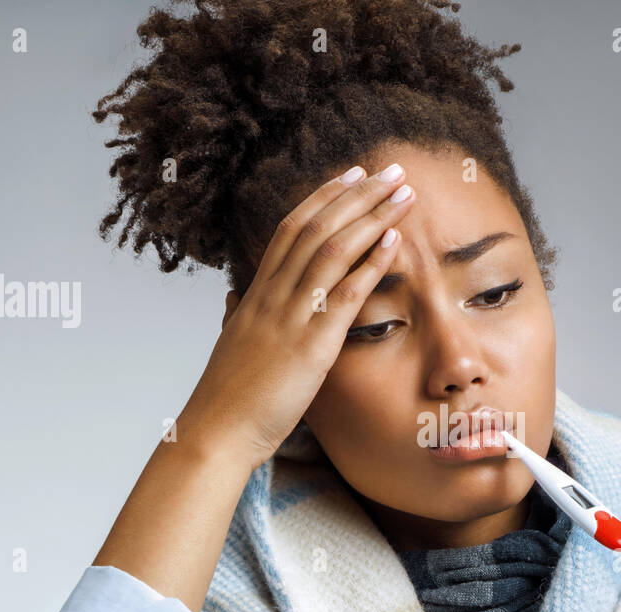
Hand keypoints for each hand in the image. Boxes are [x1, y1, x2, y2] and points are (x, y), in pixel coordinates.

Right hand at [180, 162, 414, 466]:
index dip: (323, 198)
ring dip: (372, 216)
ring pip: (332, 249)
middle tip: (390, 170)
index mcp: (256, 294)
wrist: (216, 432)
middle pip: (316, 227)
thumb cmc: (227, 398)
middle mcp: (272, 296)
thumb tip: (234, 297)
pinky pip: (343, 293)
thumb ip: (236, 316)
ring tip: (403, 194)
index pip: (290, 230)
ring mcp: (290, 317)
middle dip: (357, 194)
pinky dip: (370, 263)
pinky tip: (394, 241)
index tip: (352, 175)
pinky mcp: (310, 345)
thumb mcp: (231, 345)